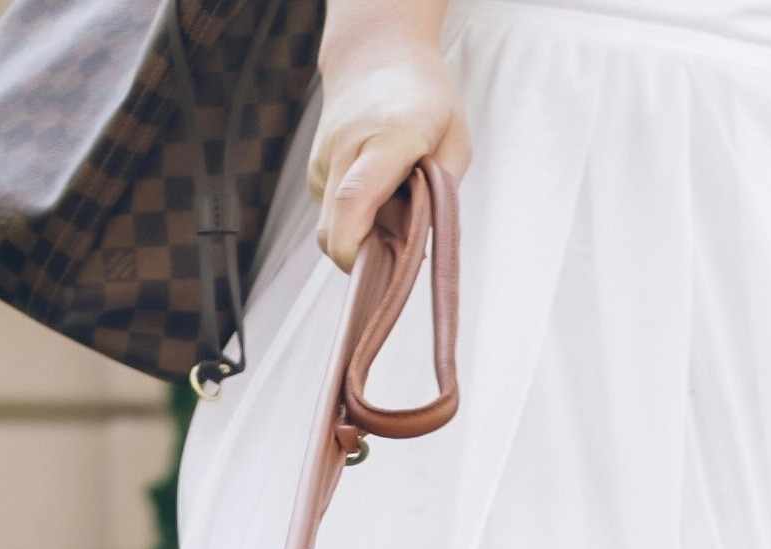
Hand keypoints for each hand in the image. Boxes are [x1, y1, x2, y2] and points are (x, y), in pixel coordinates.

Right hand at [309, 41, 471, 270]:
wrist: (375, 54)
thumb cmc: (425, 98)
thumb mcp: (455, 140)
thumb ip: (440, 195)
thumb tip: (413, 244)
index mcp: (386, 138)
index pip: (355, 198)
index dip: (355, 246)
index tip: (370, 273)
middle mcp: (344, 150)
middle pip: (334, 230)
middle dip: (368, 257)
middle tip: (405, 247)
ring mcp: (323, 161)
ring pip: (334, 230)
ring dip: (366, 237)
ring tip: (396, 206)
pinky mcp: (315, 172)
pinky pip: (334, 217)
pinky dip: (358, 221)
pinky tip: (380, 195)